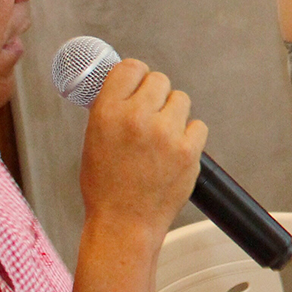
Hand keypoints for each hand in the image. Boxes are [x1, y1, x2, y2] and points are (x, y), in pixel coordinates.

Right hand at [78, 60, 207, 243]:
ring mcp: (165, 134)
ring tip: (162, 136)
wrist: (124, 224)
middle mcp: (137, 118)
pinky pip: (198, 125)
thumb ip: (111, 111)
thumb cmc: (106, 187)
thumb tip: (127, 88)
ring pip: (181, 100)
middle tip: (152, 114)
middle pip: (160, 80)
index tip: (139, 84)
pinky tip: (176, 150)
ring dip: (174, 114)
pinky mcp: (189, 151)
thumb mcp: (93, 140)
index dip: (136, 76)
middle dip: (156, 95)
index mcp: (108, 112)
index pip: (130, 68)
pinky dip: (190, 136)